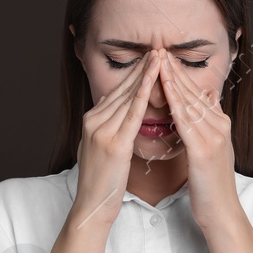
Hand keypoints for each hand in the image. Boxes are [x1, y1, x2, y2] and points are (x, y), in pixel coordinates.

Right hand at [72, 49, 161, 227]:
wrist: (93, 205)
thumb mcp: (102, 146)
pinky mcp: (113, 143)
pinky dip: (143, 95)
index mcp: (92, 120)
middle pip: (123, 88)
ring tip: (160, 56)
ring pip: (128, 96)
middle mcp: (94, 121)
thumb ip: (108, 124)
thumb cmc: (103, 180)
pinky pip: (132, 114)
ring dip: (146, 75)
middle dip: (142, 68)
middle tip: (159, 47)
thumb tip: (114, 105)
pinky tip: (154, 82)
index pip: (118, 91)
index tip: (151, 57)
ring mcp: (102, 131)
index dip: (136, 73)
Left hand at [157, 49, 240, 226]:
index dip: (181, 74)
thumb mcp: (213, 149)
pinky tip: (163, 90)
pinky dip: (174, 102)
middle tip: (159, 50)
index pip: (197, 93)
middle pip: (193, 92)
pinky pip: (186, 120)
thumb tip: (207, 98)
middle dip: (175, 70)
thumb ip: (209, 123)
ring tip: (159, 61)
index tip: (165, 58)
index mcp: (220, 125)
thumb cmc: (211, 184)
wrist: (221, 211)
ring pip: (189, 102)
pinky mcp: (204, 149)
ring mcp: (214, 136)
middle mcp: (220, 126)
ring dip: (173, 80)